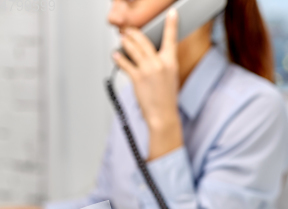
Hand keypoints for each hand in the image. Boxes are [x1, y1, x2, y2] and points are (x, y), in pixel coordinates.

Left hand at [113, 9, 182, 159]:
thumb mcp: (170, 78)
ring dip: (125, 42)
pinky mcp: (137, 78)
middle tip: (128, 29)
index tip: (171, 14)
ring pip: (133, 49)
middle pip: (144, 41)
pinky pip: (125, 64)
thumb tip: (150, 56)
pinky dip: (119, 58)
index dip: (171, 24)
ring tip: (121, 38)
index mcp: (171, 62)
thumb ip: (162, 64)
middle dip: (134, 33)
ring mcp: (148, 70)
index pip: (171, 39)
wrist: (163, 116)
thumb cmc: (167, 100)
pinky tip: (115, 55)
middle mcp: (159, 63)